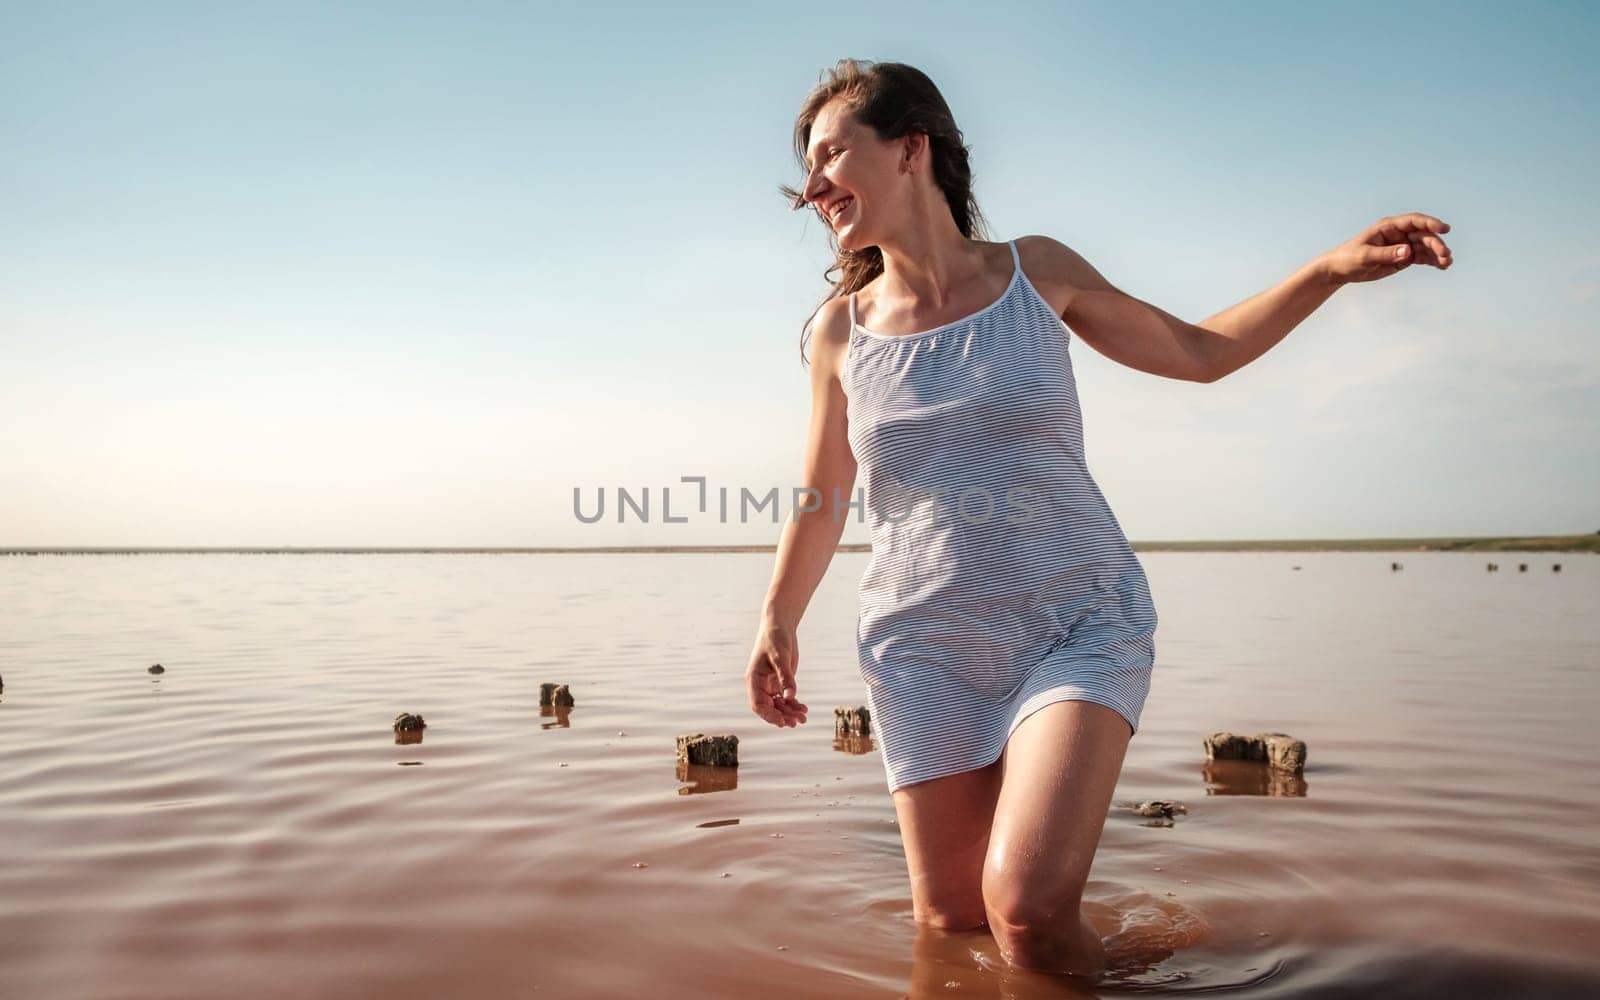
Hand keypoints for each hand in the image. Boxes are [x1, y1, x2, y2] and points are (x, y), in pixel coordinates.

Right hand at [745, 618, 808, 727]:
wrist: (780, 627)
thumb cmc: (775, 638)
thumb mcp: (781, 657)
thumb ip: (786, 677)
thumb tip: (790, 696)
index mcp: (754, 680)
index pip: (758, 704)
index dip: (769, 715)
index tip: (782, 721)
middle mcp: (761, 685)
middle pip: (769, 708)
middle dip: (782, 716)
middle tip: (796, 722)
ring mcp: (771, 685)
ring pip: (778, 705)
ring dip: (790, 713)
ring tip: (803, 718)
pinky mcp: (780, 682)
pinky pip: (785, 699)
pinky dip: (794, 705)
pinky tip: (803, 709)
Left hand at [1319, 213, 1452, 284]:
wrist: (1339, 270)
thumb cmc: (1348, 258)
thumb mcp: (1365, 256)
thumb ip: (1386, 254)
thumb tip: (1407, 251)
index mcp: (1388, 227)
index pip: (1413, 221)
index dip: (1430, 223)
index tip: (1444, 229)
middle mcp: (1398, 234)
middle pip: (1423, 235)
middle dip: (1436, 244)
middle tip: (1445, 255)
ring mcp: (1402, 246)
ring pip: (1425, 247)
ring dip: (1437, 253)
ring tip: (1447, 263)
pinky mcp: (1403, 258)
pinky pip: (1421, 257)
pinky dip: (1432, 261)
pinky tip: (1442, 266)